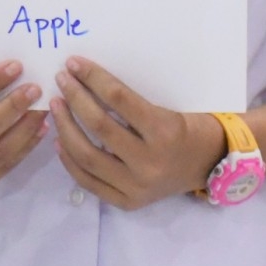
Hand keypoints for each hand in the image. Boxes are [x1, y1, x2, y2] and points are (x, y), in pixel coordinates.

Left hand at [50, 58, 224, 210]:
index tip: (73, 64)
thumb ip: (129, 101)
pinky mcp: (128, 202)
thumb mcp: (167, 107)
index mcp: (164, 131)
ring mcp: (137, 186)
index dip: (92, 78)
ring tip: (56, 107)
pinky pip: (89, 181)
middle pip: (99, 126)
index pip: (118, 98)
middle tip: (61, 81)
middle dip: (74, 98)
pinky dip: (69, 160)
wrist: (208, 164)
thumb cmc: (189, 126)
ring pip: (87, 155)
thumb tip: (87, 80)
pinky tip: (59, 140)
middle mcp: (149, 162)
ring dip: (65, 127)